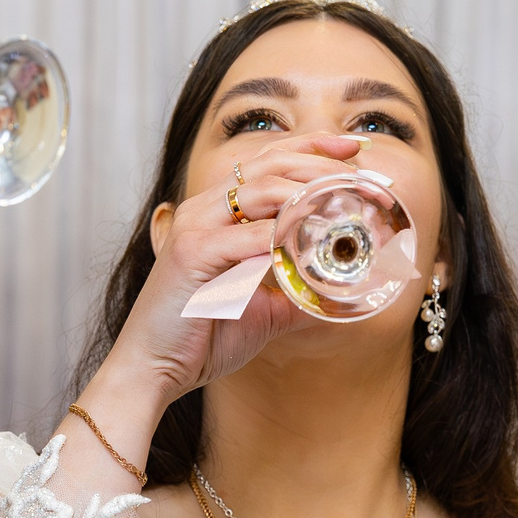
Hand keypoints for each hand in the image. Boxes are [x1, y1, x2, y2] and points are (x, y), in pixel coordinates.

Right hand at [75, 136, 364, 444]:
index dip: (312, 148)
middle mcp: (204, 210)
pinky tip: (311, 240)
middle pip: (269, 164)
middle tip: (363, 173)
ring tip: (345, 200)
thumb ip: (294, 295)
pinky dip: (283, 235)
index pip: (268, 162)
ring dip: (308, 191)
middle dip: (322, 162)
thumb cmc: (199, 339)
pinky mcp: (191, 253)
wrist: (153, 369)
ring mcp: (195, 227)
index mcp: (217, 214)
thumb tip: (336, 296)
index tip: (354, 149)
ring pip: (260, 189)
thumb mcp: (262, 311)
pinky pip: (247, 236)